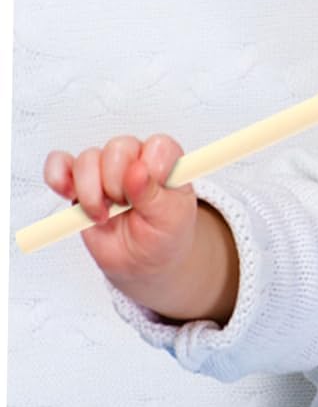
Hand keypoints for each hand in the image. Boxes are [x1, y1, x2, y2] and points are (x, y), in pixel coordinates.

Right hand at [43, 134, 197, 282]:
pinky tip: (68, 193)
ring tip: (102, 215)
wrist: (141, 261)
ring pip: (87, 159)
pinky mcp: (79, 183)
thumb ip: (154, 195)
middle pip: (118, 148)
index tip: (152, 194)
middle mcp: (135, 162)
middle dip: (118, 183)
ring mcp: (105, 171)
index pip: (159, 145)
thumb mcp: (170, 219)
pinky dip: (58, 177)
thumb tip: (137, 170)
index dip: (152, 167)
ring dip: (90, 191)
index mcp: (166, 165)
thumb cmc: (163, 236)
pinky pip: (59, 163)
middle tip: (125, 206)